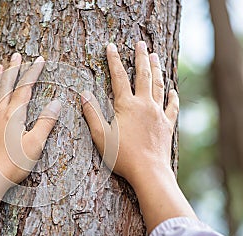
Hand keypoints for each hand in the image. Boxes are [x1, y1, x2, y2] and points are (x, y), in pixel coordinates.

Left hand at [0, 53, 60, 235]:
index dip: (33, 72)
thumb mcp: (35, 145)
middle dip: (13, 70)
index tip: (39, 60)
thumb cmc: (13, 165)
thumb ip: (46, 122)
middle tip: (16, 55)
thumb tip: (57, 102)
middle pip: (6, 86)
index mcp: (13, 115)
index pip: (25, 87)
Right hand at [81, 41, 195, 232]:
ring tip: (156, 56)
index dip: (114, 61)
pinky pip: (171, 107)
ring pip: (159, 86)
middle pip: (143, 75)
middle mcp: (145, 105)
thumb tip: (84, 94)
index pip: (119, 77)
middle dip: (141, 58)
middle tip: (141, 44)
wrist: (149, 171)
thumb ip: (92, 114)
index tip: (111, 47)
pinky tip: (173, 90)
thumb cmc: (122, 156)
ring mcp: (158, 114)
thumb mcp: (101, 136)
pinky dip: (172, 97)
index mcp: (127, 105)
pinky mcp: (166, 125)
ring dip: (157, 70)